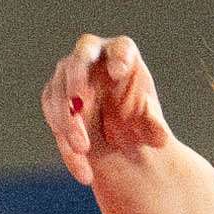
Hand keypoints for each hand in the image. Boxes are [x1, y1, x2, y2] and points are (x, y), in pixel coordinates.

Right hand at [45, 34, 175, 188]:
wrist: (119, 141)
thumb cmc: (139, 122)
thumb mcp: (151, 128)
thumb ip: (155, 127)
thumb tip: (160, 136)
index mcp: (124, 56)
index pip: (122, 48)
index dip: (118, 56)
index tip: (118, 72)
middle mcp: (94, 58)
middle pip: (81, 56)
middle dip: (77, 77)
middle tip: (78, 101)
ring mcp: (69, 74)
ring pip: (60, 90)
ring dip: (68, 120)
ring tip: (84, 149)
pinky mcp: (54, 95)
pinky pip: (53, 115)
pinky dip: (64, 140)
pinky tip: (80, 165)